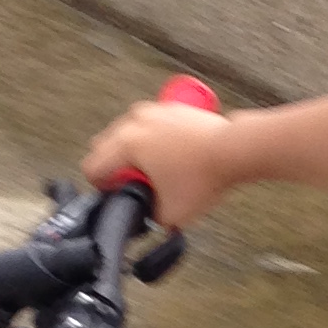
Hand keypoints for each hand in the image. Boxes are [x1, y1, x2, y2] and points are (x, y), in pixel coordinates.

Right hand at [79, 96, 239, 232]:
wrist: (234, 150)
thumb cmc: (204, 177)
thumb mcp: (170, 214)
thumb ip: (146, 219)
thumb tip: (139, 220)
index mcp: (125, 144)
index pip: (92, 167)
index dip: (101, 188)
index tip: (116, 195)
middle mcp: (133, 121)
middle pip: (103, 146)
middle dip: (112, 167)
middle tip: (134, 184)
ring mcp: (152, 110)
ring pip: (124, 132)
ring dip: (129, 151)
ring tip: (153, 170)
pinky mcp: (169, 107)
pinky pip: (146, 124)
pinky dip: (149, 138)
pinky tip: (168, 156)